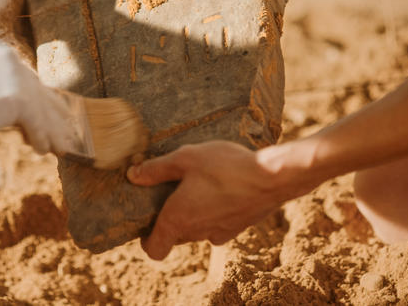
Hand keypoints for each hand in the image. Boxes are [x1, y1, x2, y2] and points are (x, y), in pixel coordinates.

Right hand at [0, 43, 82, 154]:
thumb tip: (12, 107)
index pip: (27, 78)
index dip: (40, 98)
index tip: (53, 109)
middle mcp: (12, 60)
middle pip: (39, 91)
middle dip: (53, 114)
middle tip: (66, 129)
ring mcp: (17, 78)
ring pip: (42, 108)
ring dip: (52, 130)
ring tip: (62, 146)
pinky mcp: (20, 99)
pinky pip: (36, 123)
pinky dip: (41, 138)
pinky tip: (43, 151)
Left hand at [126, 140, 317, 259]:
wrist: (274, 177)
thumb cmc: (226, 166)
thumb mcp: (186, 158)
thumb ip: (157, 169)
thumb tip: (133, 176)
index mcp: (178, 220)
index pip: (154, 249)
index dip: (146, 239)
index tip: (147, 221)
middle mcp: (197, 233)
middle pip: (175, 237)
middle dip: (170, 219)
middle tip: (171, 192)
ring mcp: (220, 233)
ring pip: (197, 230)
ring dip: (194, 215)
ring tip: (198, 186)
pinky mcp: (238, 228)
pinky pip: (218, 225)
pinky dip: (214, 212)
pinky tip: (221, 188)